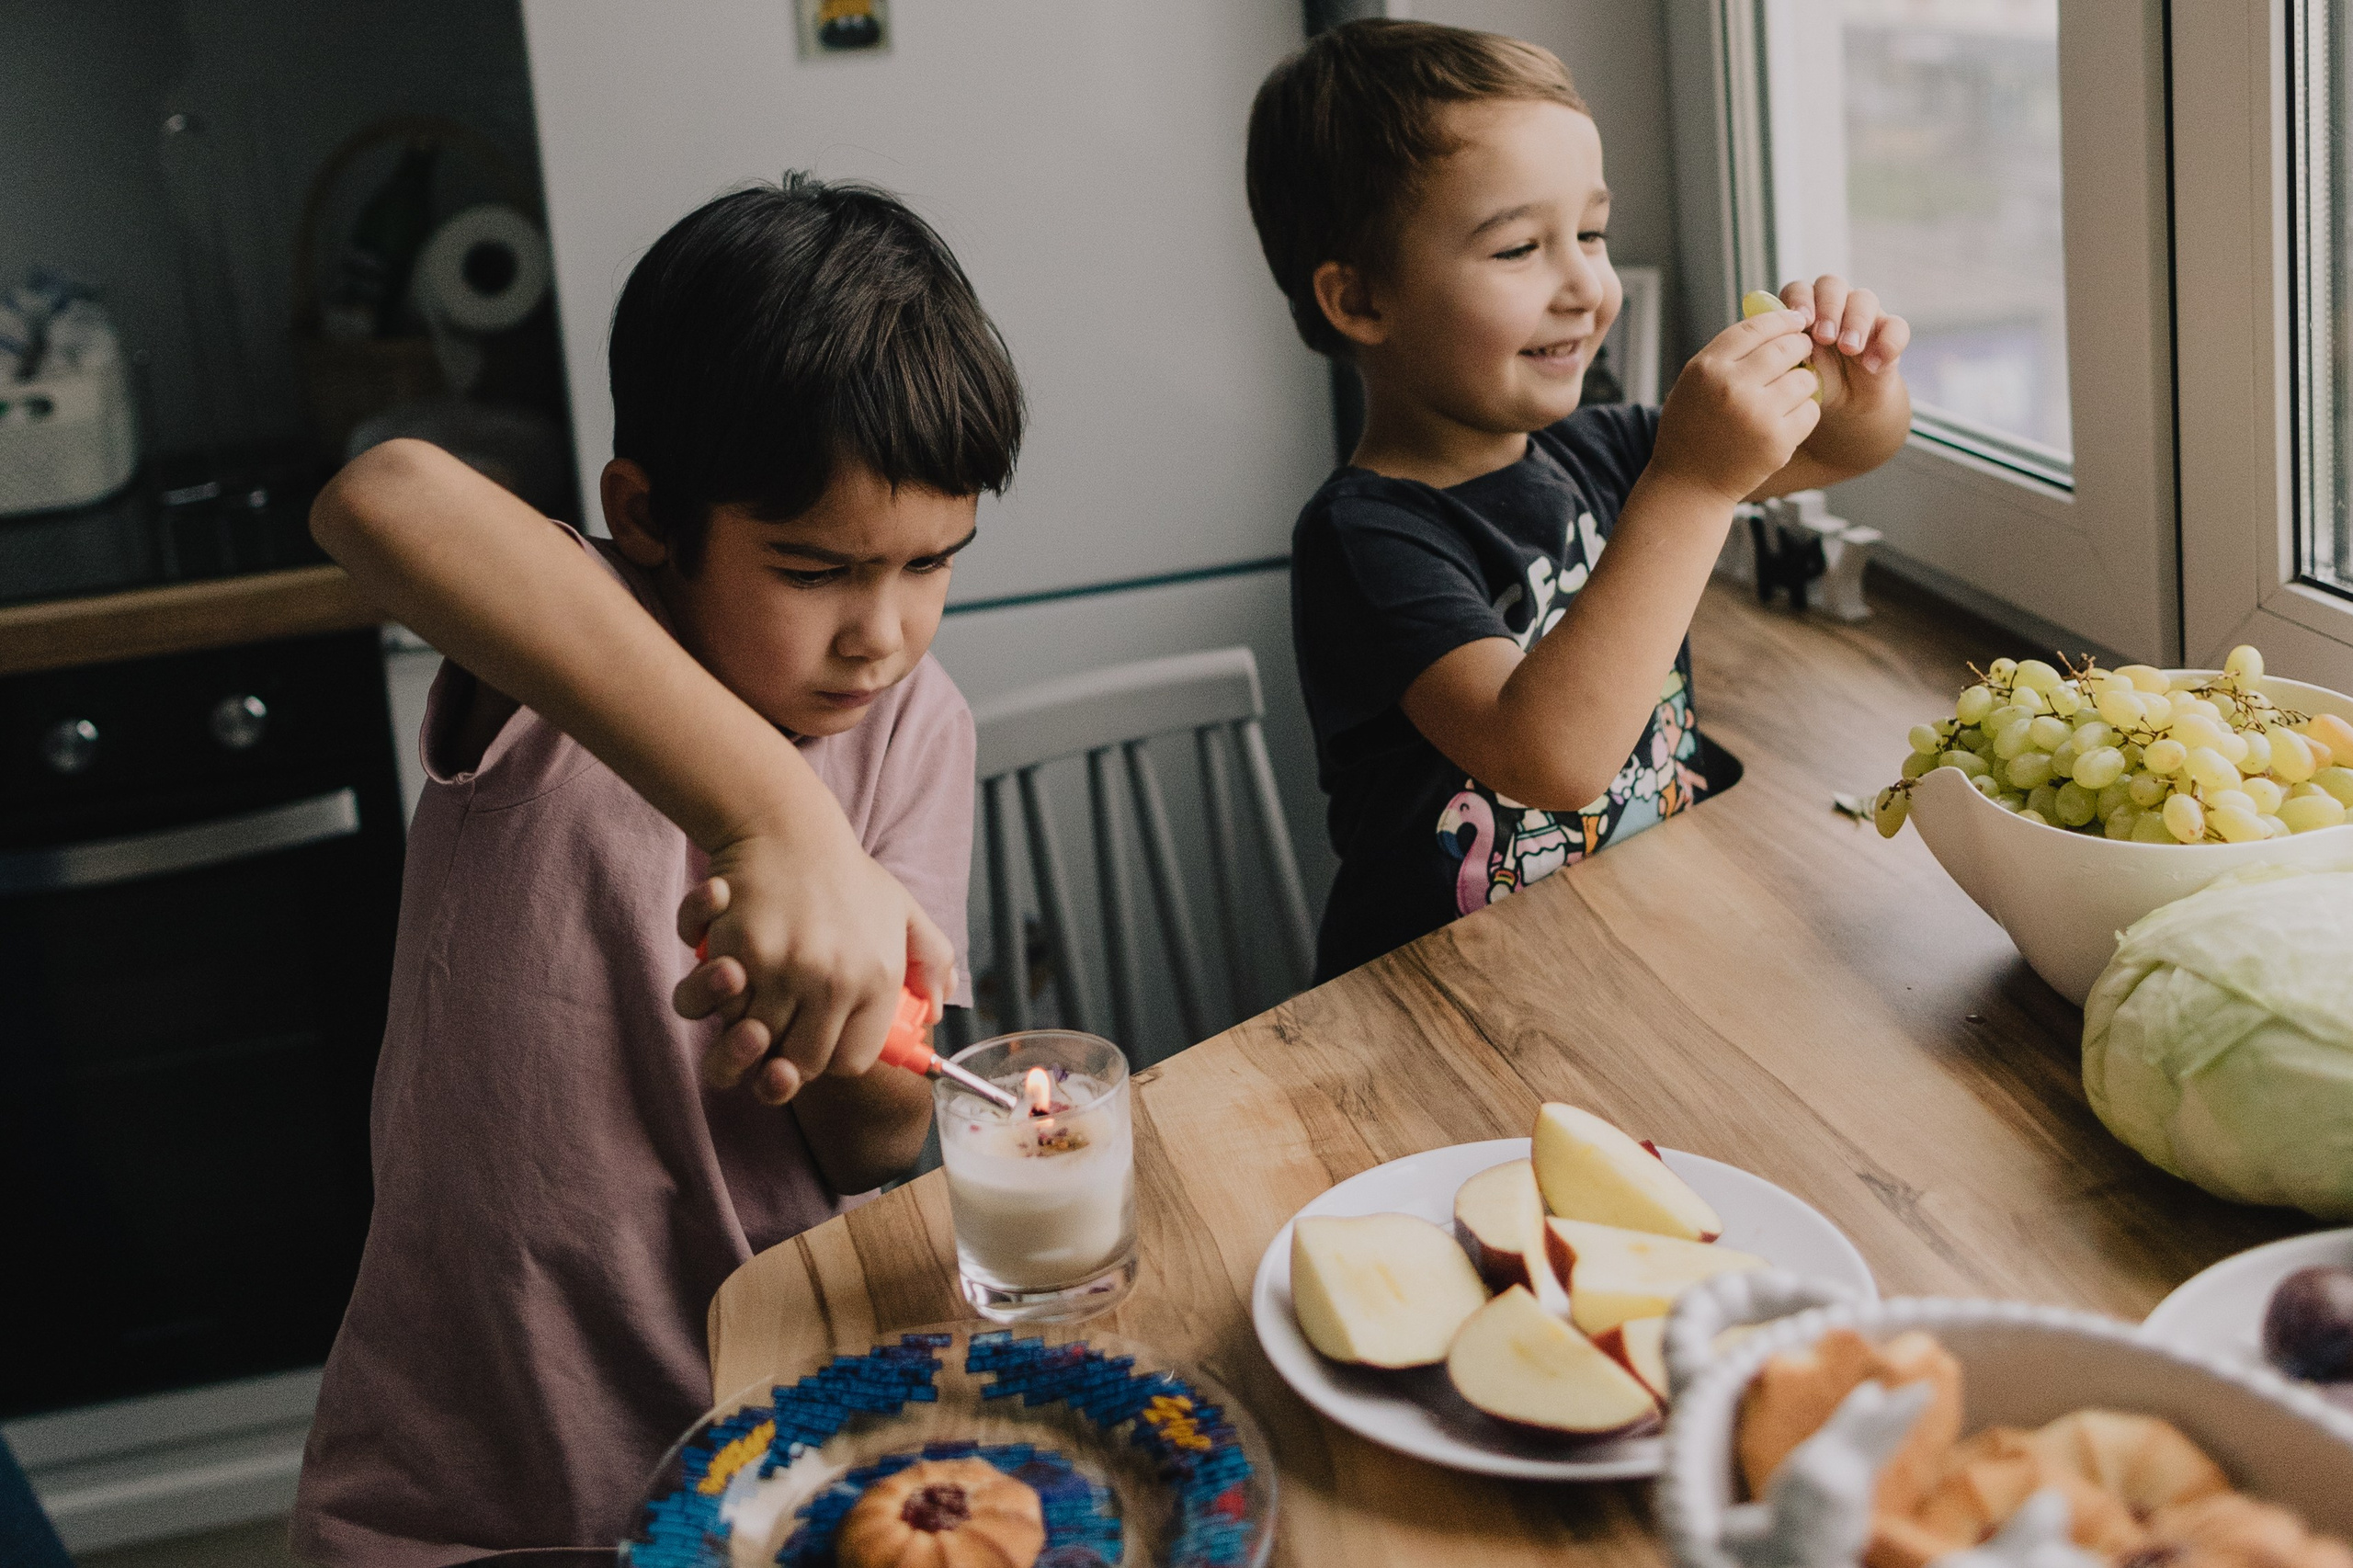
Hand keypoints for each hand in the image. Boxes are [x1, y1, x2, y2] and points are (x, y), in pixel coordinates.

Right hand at [670, 818, 954, 1104]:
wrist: (787, 826)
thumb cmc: (846, 873)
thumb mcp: (903, 910)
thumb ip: (932, 960)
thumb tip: (937, 1010)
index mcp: (877, 978)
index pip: (849, 1062)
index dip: (828, 1057)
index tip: (816, 1037)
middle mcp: (833, 981)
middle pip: (798, 1064)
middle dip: (783, 1055)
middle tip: (775, 1027)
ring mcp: (783, 970)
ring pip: (753, 1040)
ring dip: (744, 1028)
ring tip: (752, 998)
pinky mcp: (738, 953)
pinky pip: (718, 1008)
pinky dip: (716, 999)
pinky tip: (730, 971)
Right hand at [1651, 308, 1822, 504]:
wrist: (1688, 486)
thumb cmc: (1690, 431)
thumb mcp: (1692, 384)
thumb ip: (1724, 355)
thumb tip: (1770, 321)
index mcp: (1706, 368)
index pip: (1756, 327)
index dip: (1781, 319)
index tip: (1795, 319)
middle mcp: (1731, 386)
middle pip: (1786, 347)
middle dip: (1800, 346)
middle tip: (1802, 351)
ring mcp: (1756, 414)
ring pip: (1804, 379)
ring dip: (1805, 381)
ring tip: (1791, 391)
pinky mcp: (1777, 441)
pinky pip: (1810, 411)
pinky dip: (1805, 412)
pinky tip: (1788, 419)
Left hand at [1776, 275, 1908, 411]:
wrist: (1843, 403)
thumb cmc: (1811, 380)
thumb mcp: (1793, 369)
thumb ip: (1782, 352)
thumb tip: (1766, 342)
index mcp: (1804, 308)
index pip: (1799, 289)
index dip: (1800, 300)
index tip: (1801, 321)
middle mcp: (1834, 303)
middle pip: (1832, 285)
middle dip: (1828, 308)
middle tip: (1824, 336)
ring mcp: (1864, 314)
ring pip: (1864, 298)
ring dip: (1856, 322)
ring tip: (1849, 349)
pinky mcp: (1889, 333)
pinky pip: (1896, 327)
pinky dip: (1887, 343)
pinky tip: (1873, 364)